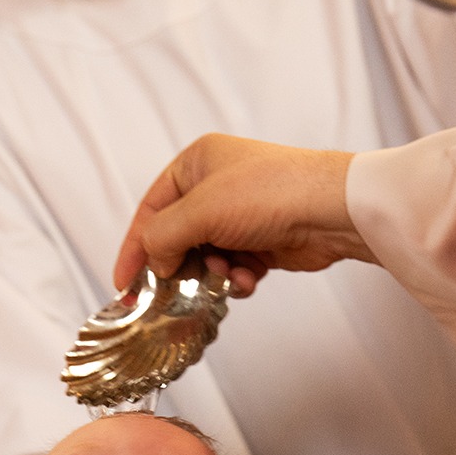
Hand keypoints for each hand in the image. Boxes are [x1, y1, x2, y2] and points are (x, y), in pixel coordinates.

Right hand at [113, 135, 373, 295]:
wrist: (331, 211)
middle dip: (180, 266)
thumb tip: (153, 263)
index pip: (150, 210)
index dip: (134, 249)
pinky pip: (233, 269)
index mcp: (196, 164)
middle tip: (175, 290)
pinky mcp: (261, 241)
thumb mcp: (201, 211)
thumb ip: (162, 237)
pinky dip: (237, 279)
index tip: (124, 284)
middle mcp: (215, 187)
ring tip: (229, 276)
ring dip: (214, 276)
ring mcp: (239, 215)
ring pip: (205, 258)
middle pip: (177, 238)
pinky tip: (250, 279)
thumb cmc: (270, 194)